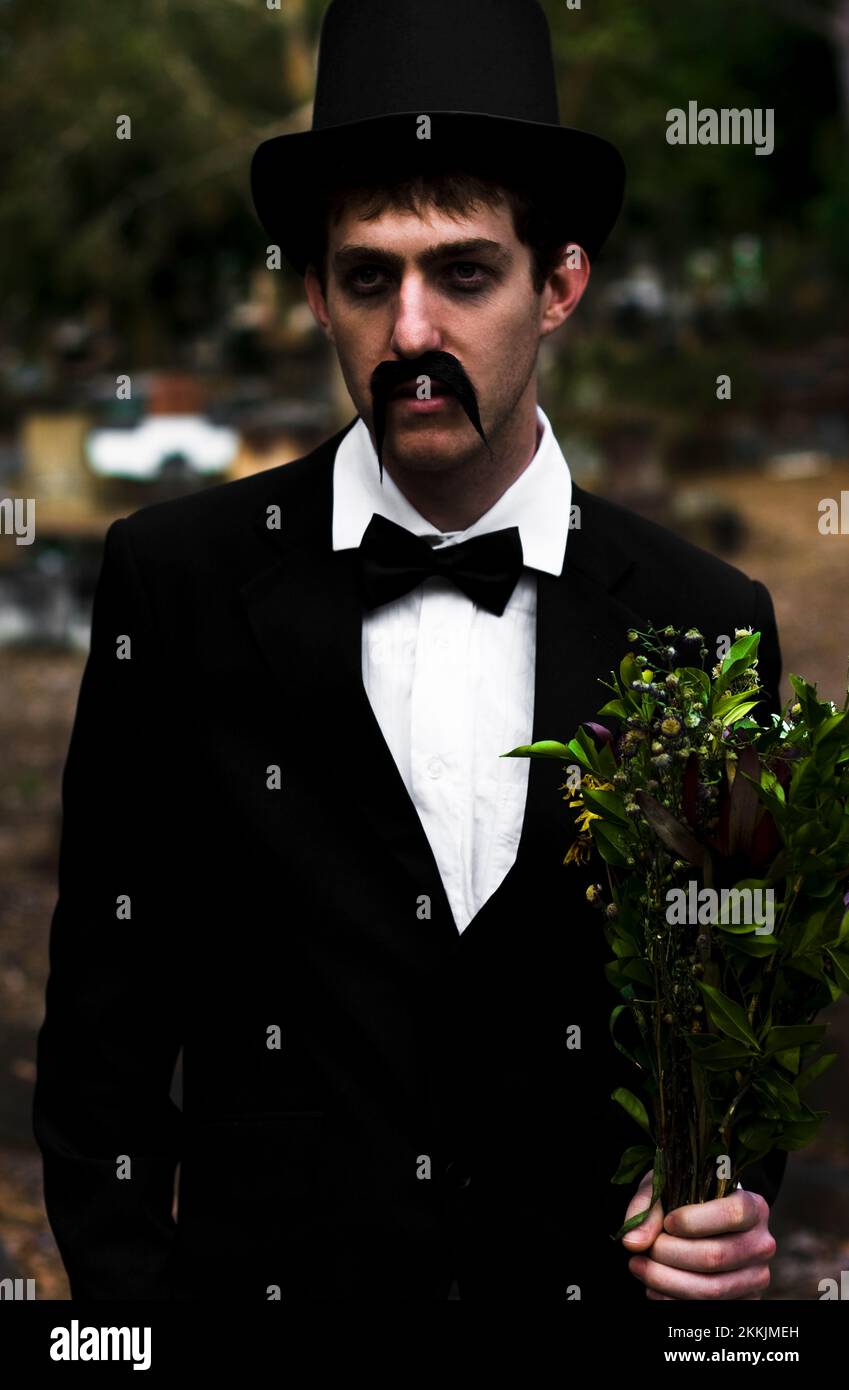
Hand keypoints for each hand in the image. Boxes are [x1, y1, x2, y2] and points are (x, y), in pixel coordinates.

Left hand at [620, 1169, 776, 1299]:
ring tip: (639, 1267)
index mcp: (753, 1207)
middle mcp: (761, 1243)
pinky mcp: (745, 1301)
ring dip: (666, 1281)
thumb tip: (632, 1242)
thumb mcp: (668, 1187)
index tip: (667, 1223)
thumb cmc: (686, 1198)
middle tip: (643, 1250)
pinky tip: (654, 1289)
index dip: (693, 1221)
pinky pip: (708, 1308)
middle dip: (669, 1255)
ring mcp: (756, 1276)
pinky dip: (674, 1300)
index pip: (730, 1215)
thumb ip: (649, 1208)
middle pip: (715, 1257)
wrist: (704, 1221)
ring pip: (711, 1288)